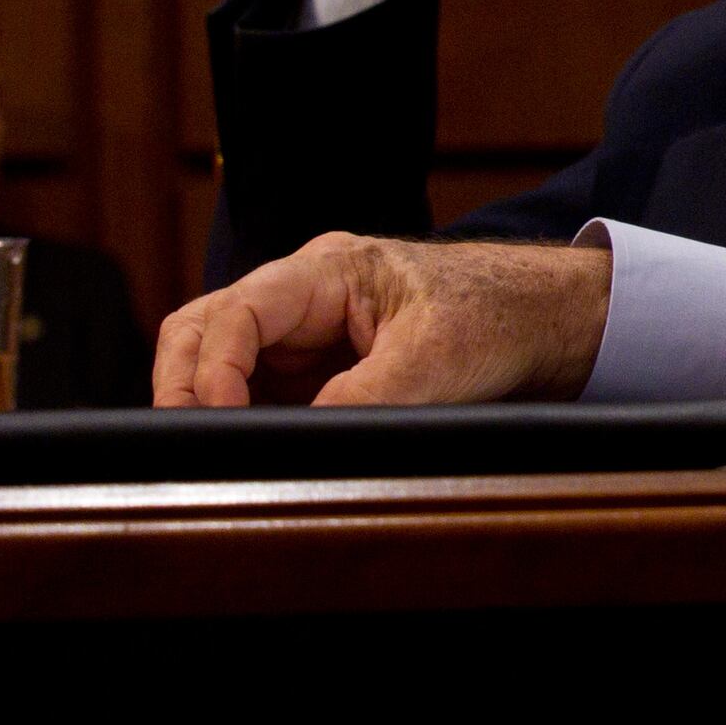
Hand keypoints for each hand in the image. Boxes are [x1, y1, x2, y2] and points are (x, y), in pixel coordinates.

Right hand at [153, 234, 610, 408]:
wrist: (542, 319)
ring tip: (224, 454)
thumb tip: (298, 438)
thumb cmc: (496, 317)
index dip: (212, 369)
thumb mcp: (435, 362)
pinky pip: (257, 392)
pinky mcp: (315, 367)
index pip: (236, 312)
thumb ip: (363, 398)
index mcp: (328, 271)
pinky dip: (244, 420)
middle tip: (191, 445)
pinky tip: (257, 452)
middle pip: (202, 329)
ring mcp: (303, 331)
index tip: (222, 419)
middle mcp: (302, 294)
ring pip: (219, 361)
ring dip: (209, 405)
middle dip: (183, 384)